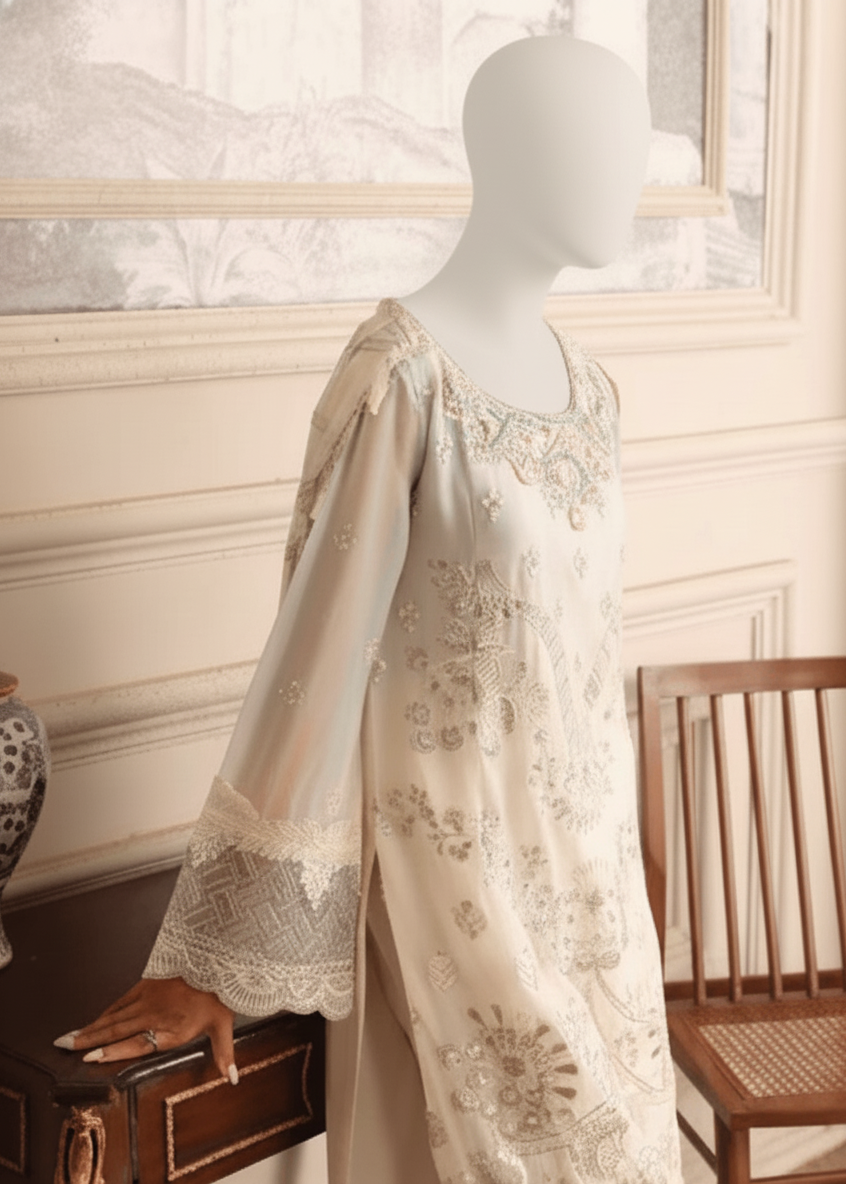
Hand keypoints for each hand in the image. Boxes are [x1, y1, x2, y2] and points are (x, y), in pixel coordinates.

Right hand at [54, 976, 237, 1083]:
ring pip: (113, 1016)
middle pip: (116, 1030)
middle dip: (89, 1040)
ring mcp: (147, 999)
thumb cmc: (218, 994)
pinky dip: (105, 1013)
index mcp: (170, 1028)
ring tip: (70, 1038)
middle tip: (66, 1047)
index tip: (91, 1057)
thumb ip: (223, 1053)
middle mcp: (153, 1014)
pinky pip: (120, 1002)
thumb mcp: (224, 1024)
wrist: (216, 959)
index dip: (113, 1051)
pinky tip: (93, 1020)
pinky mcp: (145, 985)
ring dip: (91, 1027)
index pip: (136, 1044)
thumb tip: (230, 1079)